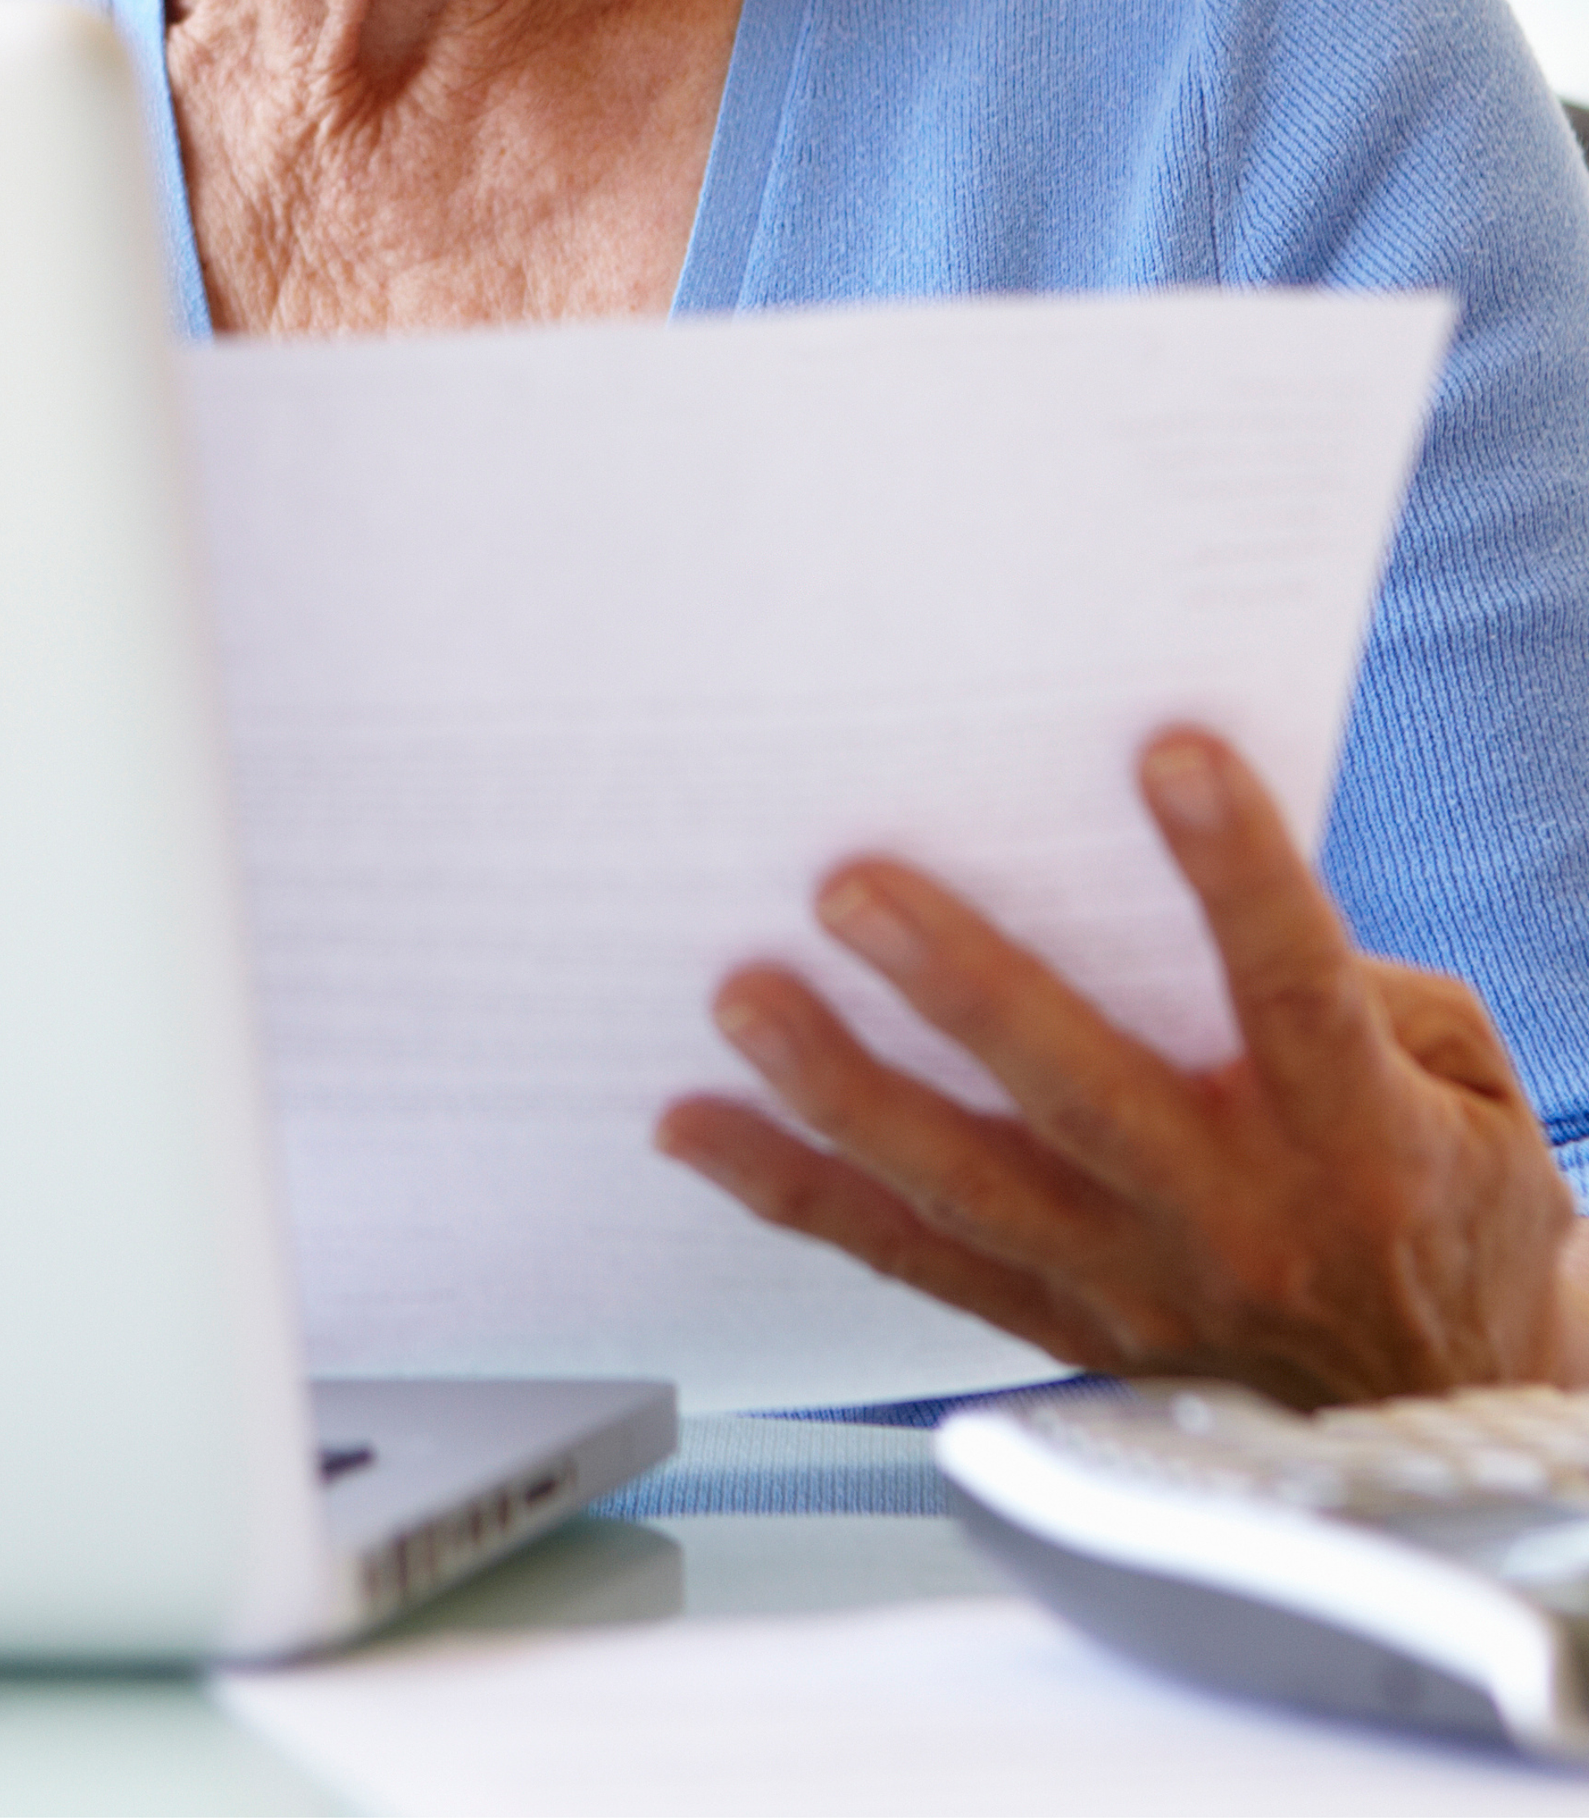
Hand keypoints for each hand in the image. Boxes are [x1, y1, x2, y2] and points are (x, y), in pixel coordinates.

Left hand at [655, 726, 1588, 1404]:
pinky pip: (904, 1256)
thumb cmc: (1439, 1198)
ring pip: (965, 1184)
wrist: (1431, 1408)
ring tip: (743, 995)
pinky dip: (792, 1189)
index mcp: (1354, 1137)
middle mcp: (1232, 1216)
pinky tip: (697, 1122)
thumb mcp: (1464, 1085)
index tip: (1172, 753)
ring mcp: (1130, 1281)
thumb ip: (1358, 990)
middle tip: (851, 886)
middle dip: (963, 987)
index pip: (1295, 992)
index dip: (1238, 876)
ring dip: (842, 1089)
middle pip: (1083, 1097)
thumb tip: (1198, 899)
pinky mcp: (1055, 1321)